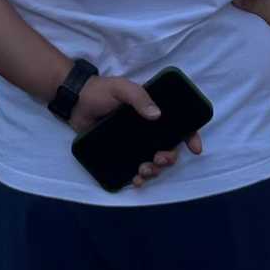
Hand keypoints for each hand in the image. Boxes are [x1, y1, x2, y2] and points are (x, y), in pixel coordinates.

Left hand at [69, 75, 202, 187]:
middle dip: (169, 159)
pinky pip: (135, 169)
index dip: (190, 137)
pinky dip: (140, 179)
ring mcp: (135, 143)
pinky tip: (136, 181)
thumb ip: (138, 97)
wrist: (74, 102)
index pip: (179, 125)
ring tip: (143, 170)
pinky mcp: (121, 154)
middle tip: (158, 160)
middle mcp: (148, 130)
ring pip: (155, 163)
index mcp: (152, 112)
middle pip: (169, 148)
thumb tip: (157, 115)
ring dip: (154, 171)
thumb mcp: (121, 88)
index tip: (195, 149)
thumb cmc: (100, 91)